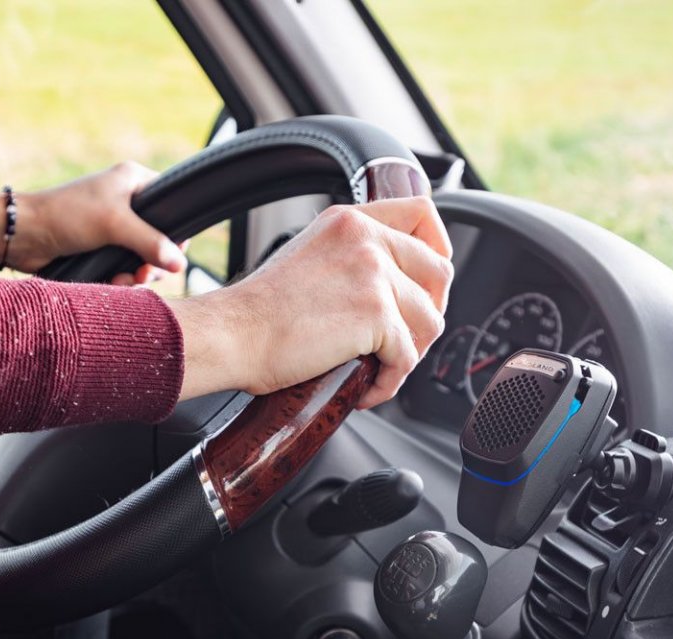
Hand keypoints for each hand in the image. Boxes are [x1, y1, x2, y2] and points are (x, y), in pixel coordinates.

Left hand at [13, 162, 186, 278]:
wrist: (25, 236)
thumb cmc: (66, 215)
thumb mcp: (115, 224)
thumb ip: (151, 242)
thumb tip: (180, 264)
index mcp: (133, 182)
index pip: (171, 204)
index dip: (177, 232)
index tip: (173, 255)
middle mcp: (127, 203)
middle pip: (161, 238)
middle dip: (155, 262)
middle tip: (144, 275)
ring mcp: (115, 228)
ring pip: (144, 258)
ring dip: (138, 275)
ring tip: (125, 281)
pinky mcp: (103, 249)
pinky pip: (126, 268)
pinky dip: (122, 280)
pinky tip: (113, 283)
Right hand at [175, 198, 452, 408]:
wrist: (233, 335)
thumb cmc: (257, 314)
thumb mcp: (307, 259)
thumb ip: (348, 260)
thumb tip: (382, 291)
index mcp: (350, 222)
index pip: (422, 214)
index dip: (438, 248)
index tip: (429, 281)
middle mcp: (366, 240)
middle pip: (439, 271)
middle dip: (430, 312)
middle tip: (405, 340)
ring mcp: (374, 276)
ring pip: (430, 320)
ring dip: (410, 353)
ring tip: (379, 370)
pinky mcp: (376, 316)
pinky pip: (407, 358)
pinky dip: (389, 383)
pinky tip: (365, 390)